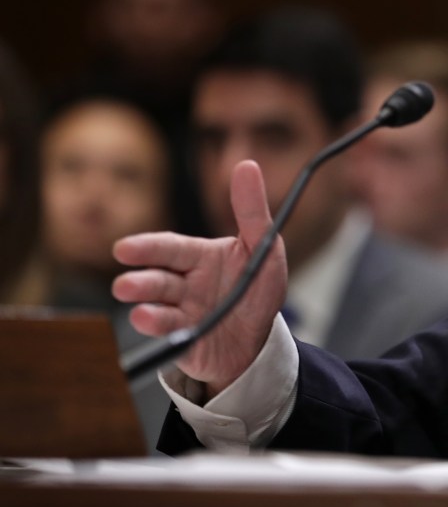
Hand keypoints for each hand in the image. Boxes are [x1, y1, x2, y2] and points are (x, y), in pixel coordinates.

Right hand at [112, 160, 288, 397]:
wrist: (259, 341)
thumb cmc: (257, 289)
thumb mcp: (264, 248)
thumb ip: (252, 211)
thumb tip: (247, 165)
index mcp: (200, 257)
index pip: (171, 248)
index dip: (147, 248)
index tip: (124, 249)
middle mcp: (184, 283)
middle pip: (157, 278)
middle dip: (138, 280)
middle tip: (124, 285)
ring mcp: (180, 312)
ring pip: (155, 306)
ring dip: (143, 305)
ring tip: (134, 305)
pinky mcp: (183, 340)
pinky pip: (168, 335)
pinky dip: (158, 328)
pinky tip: (149, 321)